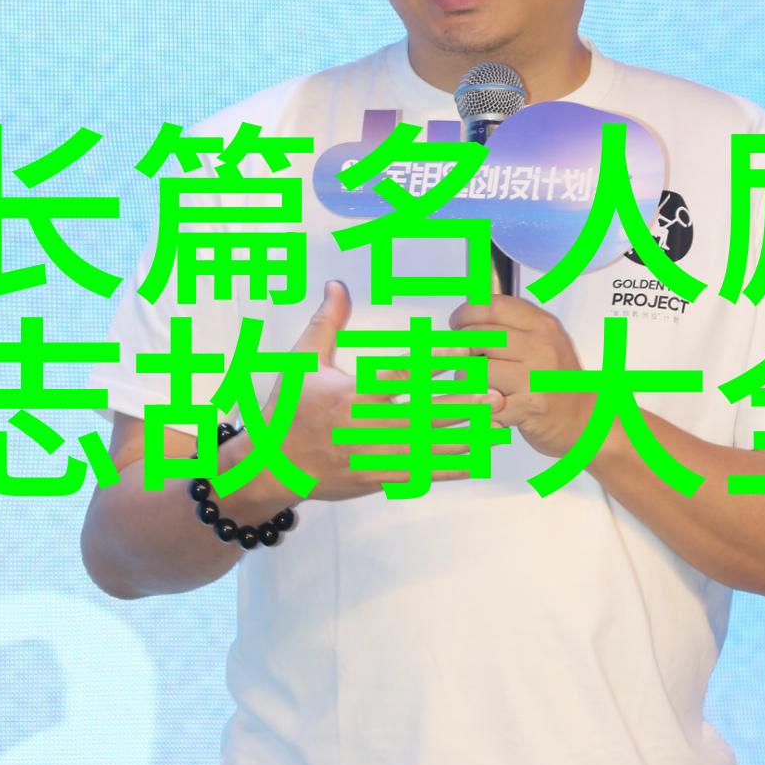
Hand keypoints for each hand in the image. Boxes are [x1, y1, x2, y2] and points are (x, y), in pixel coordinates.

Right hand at [251, 280, 497, 502]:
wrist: (270, 465)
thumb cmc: (288, 409)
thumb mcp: (303, 361)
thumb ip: (327, 323)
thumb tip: (337, 285)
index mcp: (351, 394)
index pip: (399, 374)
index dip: (432, 360)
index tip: (462, 348)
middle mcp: (364, 427)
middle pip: (420, 414)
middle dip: (460, 404)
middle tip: (494, 393)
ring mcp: (371, 456)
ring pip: (425, 448)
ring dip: (463, 437)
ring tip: (494, 426)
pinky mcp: (373, 478)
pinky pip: (415, 474)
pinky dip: (445, 468)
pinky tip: (473, 461)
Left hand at [447, 293, 595, 461]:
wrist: (587, 419)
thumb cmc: (558, 381)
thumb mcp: (543, 341)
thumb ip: (512, 326)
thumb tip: (468, 313)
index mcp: (542, 325)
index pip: (492, 306)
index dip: (466, 314)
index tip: (458, 324)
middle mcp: (540, 347)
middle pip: (478, 337)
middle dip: (460, 349)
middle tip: (462, 359)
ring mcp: (535, 377)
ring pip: (476, 370)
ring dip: (466, 381)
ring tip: (475, 385)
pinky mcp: (528, 407)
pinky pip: (485, 403)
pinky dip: (479, 407)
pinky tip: (489, 406)